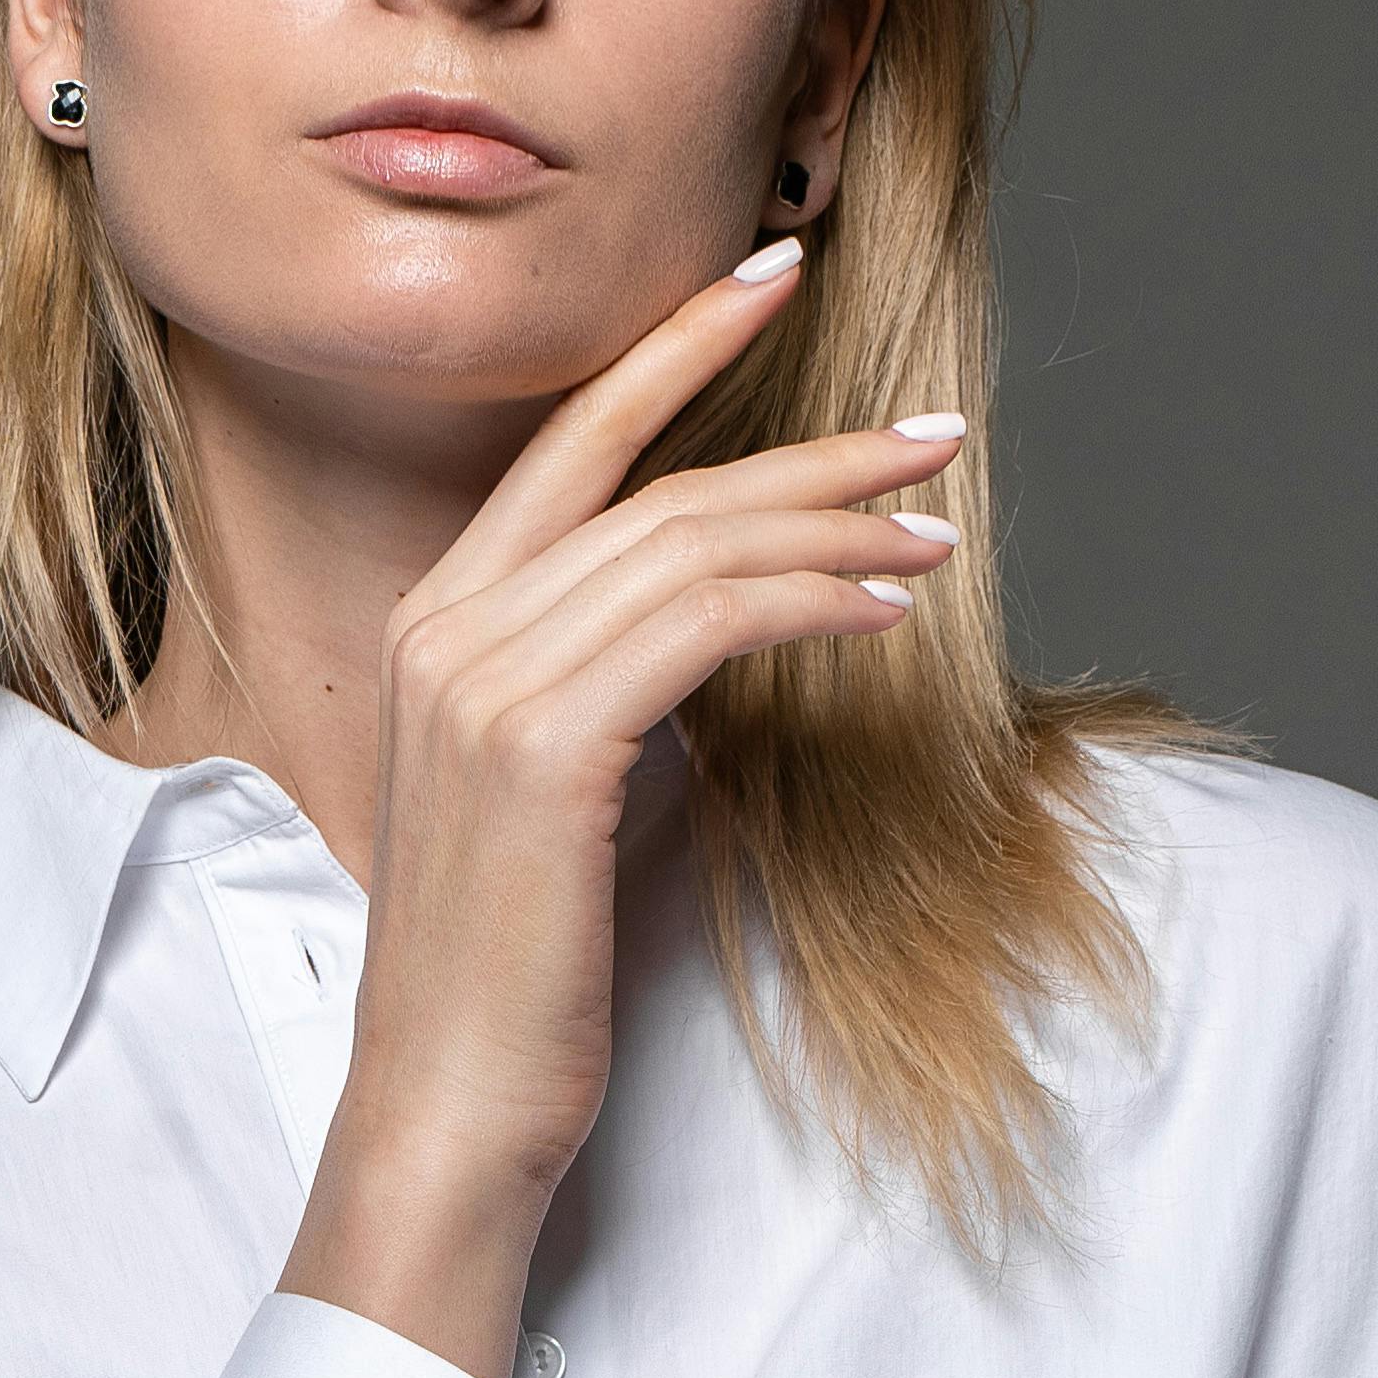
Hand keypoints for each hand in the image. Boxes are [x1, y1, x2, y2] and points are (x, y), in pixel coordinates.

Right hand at [279, 244, 960, 1377]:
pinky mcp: (544, 743)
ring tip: (939, 530)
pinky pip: (707, 623)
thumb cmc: (515, 971)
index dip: (677, 349)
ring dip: (838, 527)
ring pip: (695, 546)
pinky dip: (811, 600)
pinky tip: (886, 607)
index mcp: (437, 622)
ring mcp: (483, 679)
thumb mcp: (555, 795)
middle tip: (933, 433)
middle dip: (812, 447)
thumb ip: (610, 688)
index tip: (773, 277)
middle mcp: (446, 626)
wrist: (447, 1100)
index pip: (572, 443)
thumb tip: (722, 627)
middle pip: (661, 486)